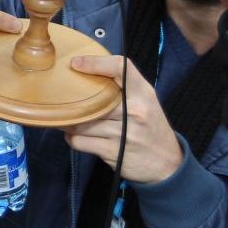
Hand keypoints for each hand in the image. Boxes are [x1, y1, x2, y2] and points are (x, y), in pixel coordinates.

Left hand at [62, 56, 183, 183]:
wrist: (167, 164)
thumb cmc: (151, 126)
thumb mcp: (146, 100)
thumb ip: (123, 85)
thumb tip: (86, 70)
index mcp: (143, 94)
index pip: (120, 68)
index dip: (95, 63)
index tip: (75, 64)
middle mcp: (135, 112)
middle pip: (92, 99)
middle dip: (71, 98)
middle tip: (59, 94)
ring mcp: (123, 134)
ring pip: (81, 121)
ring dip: (68, 120)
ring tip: (66, 116)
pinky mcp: (112, 152)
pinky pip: (79, 141)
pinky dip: (72, 137)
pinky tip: (75, 135)